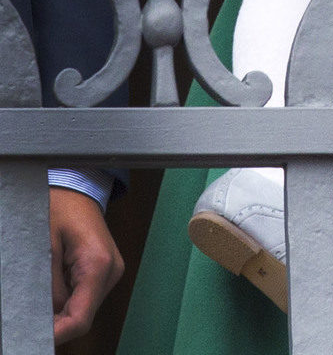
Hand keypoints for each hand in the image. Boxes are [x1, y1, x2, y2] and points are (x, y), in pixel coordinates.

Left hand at [50, 188, 123, 344]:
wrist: (78, 185)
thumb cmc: (60, 207)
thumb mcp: (46, 247)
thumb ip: (49, 287)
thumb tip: (46, 319)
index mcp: (99, 264)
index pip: (81, 318)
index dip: (57, 335)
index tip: (35, 339)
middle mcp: (112, 272)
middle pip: (83, 317)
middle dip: (56, 323)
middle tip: (30, 319)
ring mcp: (111, 272)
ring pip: (83, 309)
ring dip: (60, 311)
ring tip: (38, 297)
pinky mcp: (106, 271)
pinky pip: (84, 296)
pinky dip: (66, 300)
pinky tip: (51, 286)